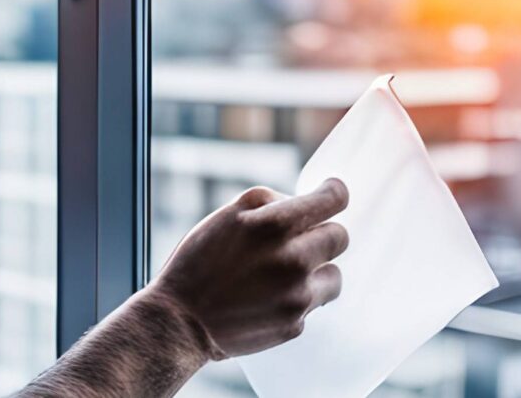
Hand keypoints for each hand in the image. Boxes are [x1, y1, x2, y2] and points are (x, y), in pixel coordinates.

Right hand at [144, 178, 349, 359]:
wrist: (180, 321)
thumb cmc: (199, 262)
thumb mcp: (227, 214)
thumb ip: (271, 202)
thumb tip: (304, 204)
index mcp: (275, 225)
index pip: (334, 200)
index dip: (334, 194)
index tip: (330, 196)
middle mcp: (293, 260)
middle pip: (340, 237)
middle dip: (321, 235)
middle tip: (297, 242)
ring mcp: (296, 296)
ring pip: (334, 275)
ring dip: (315, 272)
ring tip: (282, 276)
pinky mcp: (294, 325)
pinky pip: (313, 305)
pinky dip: (297, 300)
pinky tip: (268, 299)